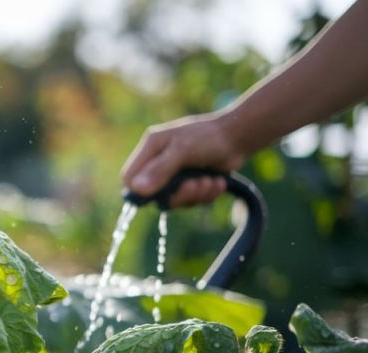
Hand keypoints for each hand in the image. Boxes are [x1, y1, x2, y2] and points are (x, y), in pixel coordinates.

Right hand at [120, 113, 247, 206]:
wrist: (239, 137)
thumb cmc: (208, 137)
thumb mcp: (182, 150)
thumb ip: (160, 170)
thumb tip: (137, 190)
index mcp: (150, 148)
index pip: (129, 178)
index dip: (138, 191)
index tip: (159, 194)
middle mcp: (158, 162)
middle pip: (153, 195)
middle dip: (178, 194)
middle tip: (196, 185)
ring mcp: (174, 174)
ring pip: (174, 200)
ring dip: (195, 195)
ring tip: (210, 181)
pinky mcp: (189, 183)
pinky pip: (190, 201)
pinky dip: (205, 195)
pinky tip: (217, 182)